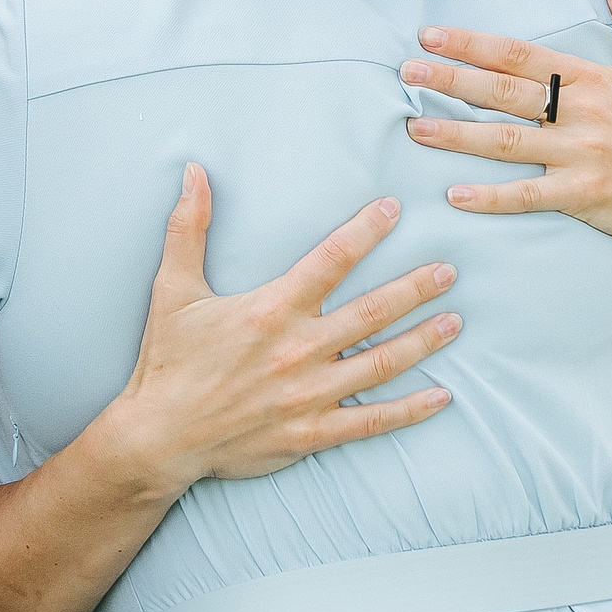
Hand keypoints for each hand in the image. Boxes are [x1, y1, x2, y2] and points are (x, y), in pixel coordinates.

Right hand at [106, 165, 460, 491]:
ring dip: (422, 341)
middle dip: (414, 289)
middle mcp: (296, 351)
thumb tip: (193, 173)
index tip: (395, 209)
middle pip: (371, 313)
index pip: (330, 262)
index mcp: (270, 311)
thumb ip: (188, 229)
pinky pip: (370, 422)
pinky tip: (441, 397)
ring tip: (455, 321)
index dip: (365, 231)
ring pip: (380, 364)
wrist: (156, 439)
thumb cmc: (167, 363)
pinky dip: (409, 410)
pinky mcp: (311, 433)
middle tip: (449, 271)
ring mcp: (308, 395)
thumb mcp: (172, 291)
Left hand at [400, 0, 611, 264]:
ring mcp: (582, 154)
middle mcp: (583, 112)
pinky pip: (529, 196)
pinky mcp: (584, 195)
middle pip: (505, 91)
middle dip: (452, 78)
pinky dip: (491, 197)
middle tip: (407, 70)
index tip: (430, 33)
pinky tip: (453, 195)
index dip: (473, 43)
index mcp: (592, 79)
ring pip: (508, 142)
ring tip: (414, 128)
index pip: (521, 54)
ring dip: (457, 135)